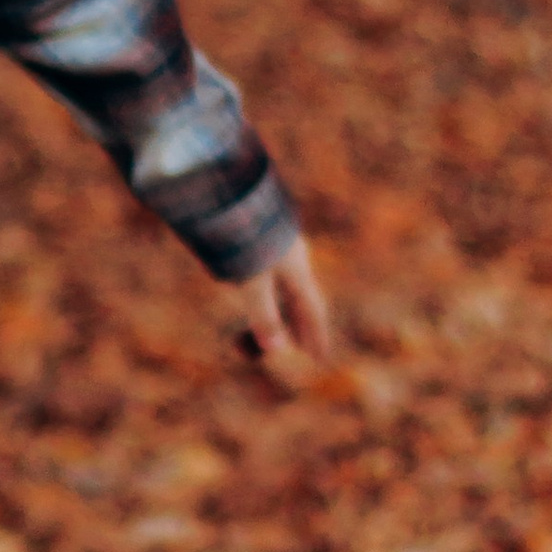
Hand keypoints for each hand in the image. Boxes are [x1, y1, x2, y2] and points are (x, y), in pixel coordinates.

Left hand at [234, 233, 334, 388]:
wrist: (230, 194)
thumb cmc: (243, 237)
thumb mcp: (252, 281)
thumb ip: (264, 315)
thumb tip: (276, 350)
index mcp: (297, 270)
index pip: (313, 310)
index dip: (316, 335)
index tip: (320, 358)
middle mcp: (292, 259)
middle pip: (300, 300)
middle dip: (300, 326)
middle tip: (303, 346)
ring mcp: (277, 248)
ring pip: (286, 286)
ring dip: (284, 310)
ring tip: (285, 324)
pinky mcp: (260, 239)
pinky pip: (271, 274)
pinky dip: (270, 293)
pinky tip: (264, 288)